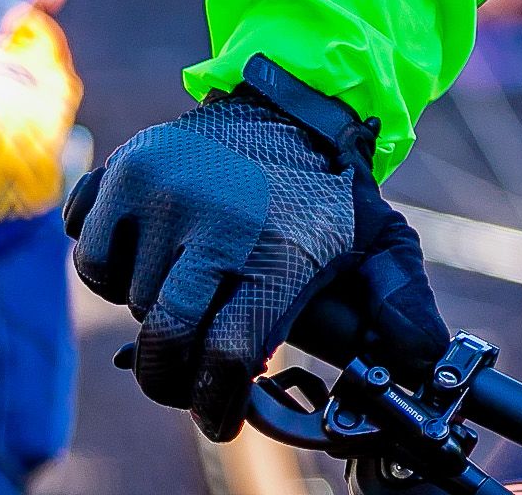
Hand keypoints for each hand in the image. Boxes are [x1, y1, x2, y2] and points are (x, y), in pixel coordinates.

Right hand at [65, 62, 445, 438]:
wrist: (290, 102)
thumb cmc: (326, 192)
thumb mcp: (376, 242)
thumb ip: (398, 305)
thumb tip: (429, 363)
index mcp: (282, 251)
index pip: (227, 358)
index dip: (216, 404)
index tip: (219, 418)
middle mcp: (221, 223)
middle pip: (167, 340)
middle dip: (172, 372)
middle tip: (189, 369)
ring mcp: (166, 196)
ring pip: (130, 300)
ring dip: (153, 306)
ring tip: (193, 280)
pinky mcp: (124, 173)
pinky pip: (92, 261)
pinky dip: (111, 268)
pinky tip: (153, 252)